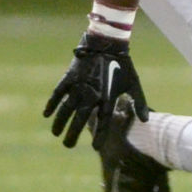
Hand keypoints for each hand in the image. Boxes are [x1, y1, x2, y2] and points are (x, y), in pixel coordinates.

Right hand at [43, 33, 148, 148]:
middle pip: (80, 119)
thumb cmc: (123, 65)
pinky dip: (51, 103)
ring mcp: (79, 85)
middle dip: (73, 134)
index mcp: (108, 97)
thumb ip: (140, 103)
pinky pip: (57, 93)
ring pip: (66, 109)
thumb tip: (145, 121)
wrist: (108, 44)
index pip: (103, 121)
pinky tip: (46, 114)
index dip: (99, 135)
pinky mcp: (70, 77)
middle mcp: (92, 94)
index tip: (95, 148)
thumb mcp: (134, 84)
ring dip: (60, 122)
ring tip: (56, 134)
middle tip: (68, 146)